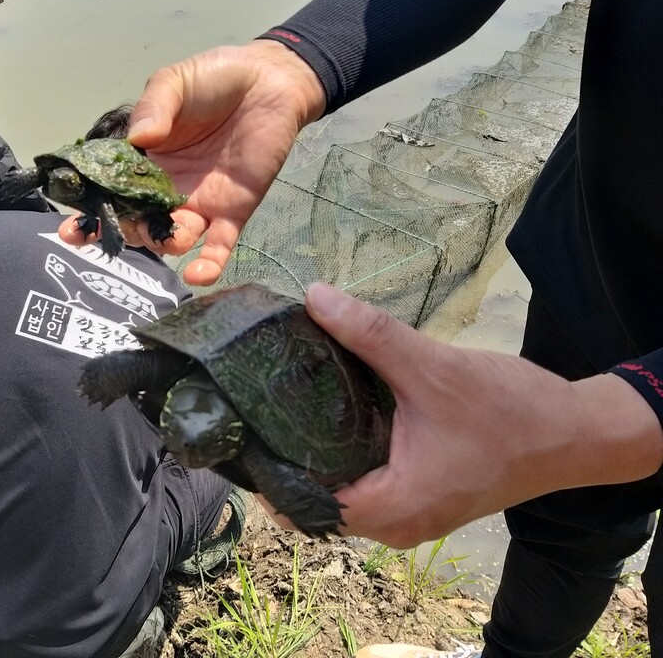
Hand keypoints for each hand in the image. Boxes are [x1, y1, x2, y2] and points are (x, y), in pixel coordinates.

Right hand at [57, 39, 325, 284]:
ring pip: (173, 238)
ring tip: (170, 235)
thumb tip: (138, 138)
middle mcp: (165, 188)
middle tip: (122, 227)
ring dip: (165, 243)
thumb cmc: (215, 78)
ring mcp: (198, 202)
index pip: (109, 190)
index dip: (89, 211)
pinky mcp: (232, 211)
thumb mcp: (173, 83)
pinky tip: (199, 275)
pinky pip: (218, 246)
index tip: (71, 230)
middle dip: (125, 232)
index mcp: (143, 159)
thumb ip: (153, 108)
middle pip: (137, 222)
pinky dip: (208, 265)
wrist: (269, 81)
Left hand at [292, 283, 662, 547]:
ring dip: (315, 455)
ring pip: (339, 492)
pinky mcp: (420, 499)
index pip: (303, 502)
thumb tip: (313, 296)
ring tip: (284, 403)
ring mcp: (408, 516)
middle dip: (286, 456)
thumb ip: (370, 334)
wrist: (576, 433)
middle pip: (315, 499)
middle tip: (258, 403)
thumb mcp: (432, 367)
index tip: (246, 422)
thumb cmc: (509, 410)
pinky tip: (329, 412)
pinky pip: (364, 484)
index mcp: (391, 508)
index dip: (270, 466)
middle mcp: (393, 525)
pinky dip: (344, 455)